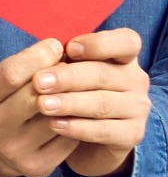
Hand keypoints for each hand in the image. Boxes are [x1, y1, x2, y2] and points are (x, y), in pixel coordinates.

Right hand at [0, 38, 73, 176]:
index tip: (56, 46)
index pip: (10, 74)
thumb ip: (24, 65)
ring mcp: (15, 149)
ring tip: (81, 88)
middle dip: (61, 78)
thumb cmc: (7, 103)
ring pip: (58, 118)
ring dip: (75, 100)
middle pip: (35, 97)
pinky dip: (80, 123)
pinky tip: (82, 114)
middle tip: (76, 67)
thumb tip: (57, 47)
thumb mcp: (3, 82)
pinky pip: (70, 139)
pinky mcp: (37, 166)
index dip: (37, 57)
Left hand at [40, 29, 152, 176]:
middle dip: (68, 77)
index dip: (99, 44)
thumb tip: (46, 51)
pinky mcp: (133, 134)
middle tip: (39, 82)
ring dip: (70, 103)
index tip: (69, 48)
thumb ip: (60, 59)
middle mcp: (135, 79)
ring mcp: (137, 107)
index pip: (125, 42)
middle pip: (103, 74)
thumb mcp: (66, 70)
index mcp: (123, 56)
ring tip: (42, 104)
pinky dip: (78, 128)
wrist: (83, 134)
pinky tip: (55, 124)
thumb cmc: (71, 90)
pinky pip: (105, 130)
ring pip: (103, 103)